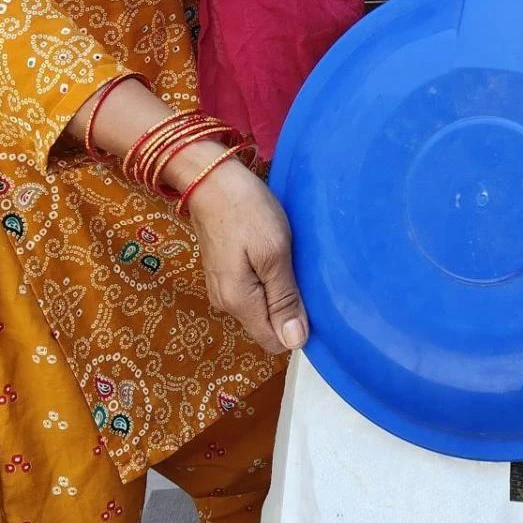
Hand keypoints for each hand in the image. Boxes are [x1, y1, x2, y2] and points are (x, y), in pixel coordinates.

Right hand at [181, 153, 308, 354]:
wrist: (210, 179)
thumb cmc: (246, 211)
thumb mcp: (274, 253)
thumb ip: (284, 298)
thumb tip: (295, 343)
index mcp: (239, 303)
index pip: (274, 342)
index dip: (297, 329)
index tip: (312, 300)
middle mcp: (226, 303)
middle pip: (267, 325)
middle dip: (289, 308)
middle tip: (303, 272)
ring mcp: (222, 288)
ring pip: (260, 306)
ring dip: (279, 290)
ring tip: (290, 260)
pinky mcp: (222, 272)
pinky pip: (252, 290)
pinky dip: (267, 278)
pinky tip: (275, 254)